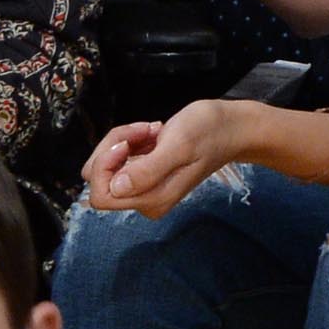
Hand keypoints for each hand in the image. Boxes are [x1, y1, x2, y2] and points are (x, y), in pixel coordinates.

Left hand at [82, 99, 245, 216]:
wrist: (230, 128)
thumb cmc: (208, 133)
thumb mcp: (179, 146)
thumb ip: (148, 170)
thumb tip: (115, 189)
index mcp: (152, 200)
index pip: (101, 195)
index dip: (105, 166)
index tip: (128, 143)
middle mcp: (144, 199)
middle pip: (98, 179)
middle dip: (113, 148)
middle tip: (143, 130)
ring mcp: (142, 187)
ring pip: (104, 165)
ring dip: (121, 140)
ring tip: (151, 130)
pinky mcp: (142, 174)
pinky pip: (116, 158)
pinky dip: (127, 139)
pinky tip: (153, 133)